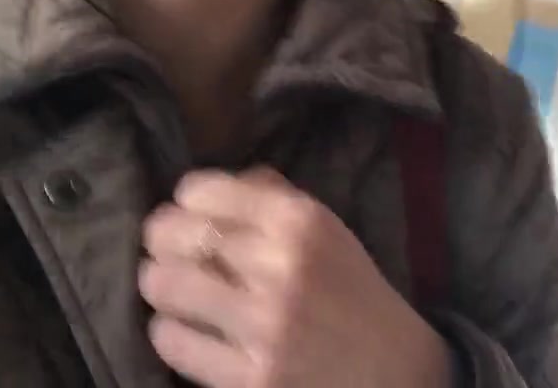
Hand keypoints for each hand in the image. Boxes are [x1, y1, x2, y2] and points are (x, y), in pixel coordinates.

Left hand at [139, 168, 451, 387]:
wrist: (396, 374)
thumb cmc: (353, 297)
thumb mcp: (327, 233)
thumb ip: (271, 200)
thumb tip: (203, 188)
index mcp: (301, 221)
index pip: (201, 192)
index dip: (183, 206)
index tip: (186, 219)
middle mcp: (281, 266)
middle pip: (172, 234)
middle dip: (161, 244)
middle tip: (167, 256)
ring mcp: (264, 325)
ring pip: (164, 286)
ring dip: (162, 288)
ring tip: (176, 294)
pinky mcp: (251, 377)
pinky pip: (173, 342)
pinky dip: (171, 334)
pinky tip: (189, 332)